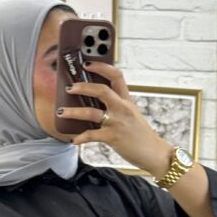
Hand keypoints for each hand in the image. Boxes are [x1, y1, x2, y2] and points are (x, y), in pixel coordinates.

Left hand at [56, 61, 172, 177]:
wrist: (155, 153)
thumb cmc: (141, 136)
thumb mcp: (132, 116)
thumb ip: (117, 107)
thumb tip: (94, 103)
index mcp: (127, 100)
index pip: (116, 76)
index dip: (101, 66)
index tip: (87, 63)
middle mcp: (122, 108)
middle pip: (101, 90)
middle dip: (83, 87)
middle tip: (69, 87)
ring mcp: (117, 122)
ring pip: (92, 113)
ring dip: (73, 112)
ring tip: (61, 112)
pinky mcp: (113, 137)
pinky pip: (92, 135)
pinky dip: (80, 138)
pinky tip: (73, 140)